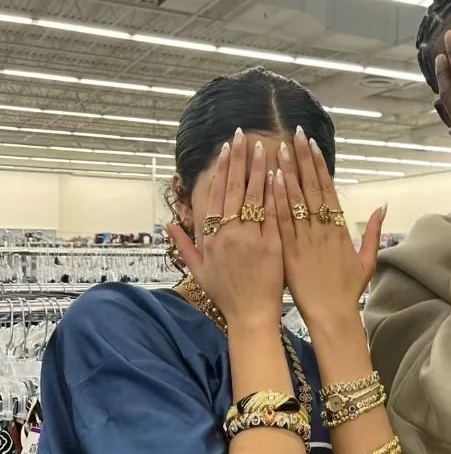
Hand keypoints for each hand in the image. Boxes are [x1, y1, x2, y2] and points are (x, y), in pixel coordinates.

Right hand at [168, 130, 283, 328]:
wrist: (250, 316)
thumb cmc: (225, 295)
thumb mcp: (199, 271)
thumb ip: (183, 245)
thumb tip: (168, 223)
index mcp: (210, 238)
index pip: (215, 195)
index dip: (221, 170)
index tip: (226, 150)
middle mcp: (227, 234)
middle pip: (233, 190)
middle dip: (238, 160)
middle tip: (242, 136)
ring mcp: (249, 239)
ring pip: (253, 197)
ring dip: (257, 170)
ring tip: (263, 147)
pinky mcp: (271, 246)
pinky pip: (272, 215)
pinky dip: (274, 194)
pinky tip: (278, 175)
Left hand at [273, 128, 383, 328]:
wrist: (333, 316)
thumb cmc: (348, 291)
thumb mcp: (367, 261)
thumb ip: (372, 232)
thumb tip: (382, 206)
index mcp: (340, 230)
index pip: (328, 189)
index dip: (319, 165)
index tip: (311, 144)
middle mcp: (323, 230)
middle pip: (312, 188)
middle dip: (302, 159)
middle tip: (294, 134)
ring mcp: (305, 240)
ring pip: (295, 201)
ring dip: (287, 173)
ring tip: (278, 148)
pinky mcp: (290, 252)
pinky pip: (281, 222)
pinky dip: (276, 201)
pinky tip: (270, 182)